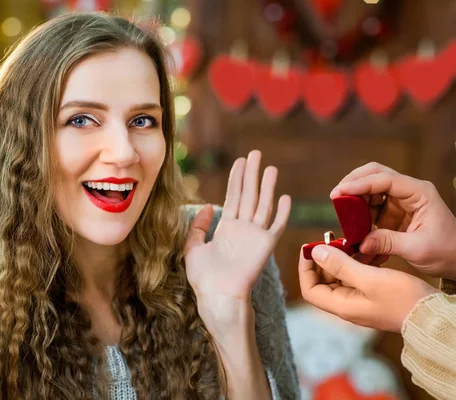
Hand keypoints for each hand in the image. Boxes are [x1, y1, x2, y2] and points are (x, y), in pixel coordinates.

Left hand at [184, 151, 290, 326]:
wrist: (218, 296)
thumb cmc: (204, 278)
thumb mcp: (192, 247)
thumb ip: (198, 226)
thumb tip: (208, 206)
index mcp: (226, 229)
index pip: (233, 197)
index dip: (236, 179)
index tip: (240, 161)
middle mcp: (242, 229)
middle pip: (249, 195)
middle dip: (252, 174)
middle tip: (255, 153)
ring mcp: (255, 236)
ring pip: (263, 204)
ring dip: (267, 186)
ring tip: (270, 167)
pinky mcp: (265, 245)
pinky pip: (276, 225)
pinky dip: (282, 212)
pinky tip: (285, 196)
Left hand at [299, 244, 438, 331]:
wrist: (431, 314)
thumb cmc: (403, 300)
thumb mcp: (370, 278)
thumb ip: (341, 265)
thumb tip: (315, 252)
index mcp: (342, 306)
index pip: (309, 290)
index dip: (305, 269)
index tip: (309, 249)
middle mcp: (347, 305)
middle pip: (323, 281)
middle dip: (323, 260)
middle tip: (330, 240)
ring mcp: (359, 301)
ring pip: (339, 277)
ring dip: (339, 259)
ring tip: (346, 241)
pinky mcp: (371, 295)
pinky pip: (355, 277)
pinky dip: (354, 263)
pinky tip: (363, 250)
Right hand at [331, 162, 455, 279]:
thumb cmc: (448, 251)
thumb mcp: (418, 249)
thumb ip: (387, 243)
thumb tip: (360, 243)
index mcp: (419, 193)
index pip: (385, 180)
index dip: (360, 184)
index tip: (339, 193)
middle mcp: (408, 192)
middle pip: (374, 175)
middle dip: (353, 183)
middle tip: (335, 197)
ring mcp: (399, 202)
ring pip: (369, 191)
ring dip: (354, 202)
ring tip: (343, 217)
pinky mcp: (393, 214)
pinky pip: (370, 209)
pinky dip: (359, 216)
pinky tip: (353, 228)